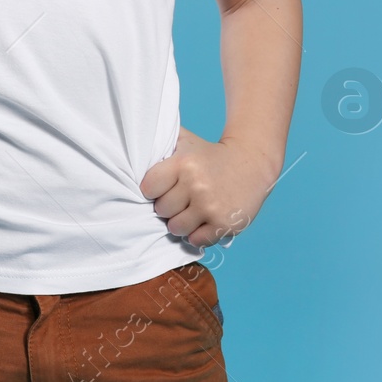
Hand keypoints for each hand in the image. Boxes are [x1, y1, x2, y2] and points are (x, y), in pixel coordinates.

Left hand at [139, 126, 279, 247]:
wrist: (252, 162)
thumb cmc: (210, 153)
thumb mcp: (185, 140)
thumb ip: (159, 142)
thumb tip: (130, 142)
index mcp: (183, 164)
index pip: (148, 188)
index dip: (152, 190)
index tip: (160, 187)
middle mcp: (196, 186)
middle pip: (161, 210)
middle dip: (167, 206)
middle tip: (178, 199)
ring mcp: (211, 206)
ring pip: (176, 228)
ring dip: (179, 222)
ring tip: (188, 211)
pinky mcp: (225, 224)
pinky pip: (197, 240)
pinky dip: (196, 234)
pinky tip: (201, 221)